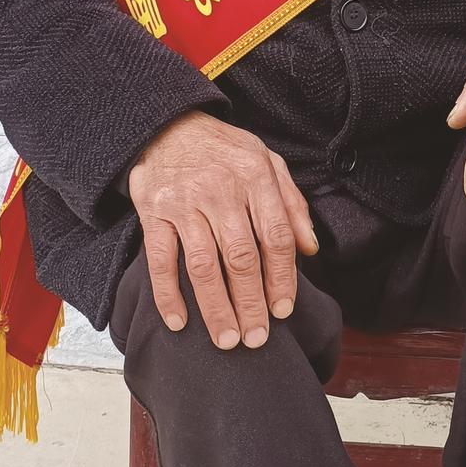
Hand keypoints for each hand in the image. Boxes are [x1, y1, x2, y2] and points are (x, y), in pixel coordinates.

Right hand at [127, 110, 318, 349]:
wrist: (169, 126)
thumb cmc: (223, 150)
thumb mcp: (266, 161)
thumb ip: (291, 203)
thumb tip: (310, 248)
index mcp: (255, 176)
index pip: (276, 236)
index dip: (282, 278)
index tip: (283, 310)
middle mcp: (221, 190)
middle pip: (241, 258)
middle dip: (251, 304)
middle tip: (257, 338)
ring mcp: (185, 202)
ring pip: (203, 266)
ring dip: (216, 308)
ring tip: (226, 340)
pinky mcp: (155, 212)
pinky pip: (161, 260)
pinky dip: (168, 294)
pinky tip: (179, 322)